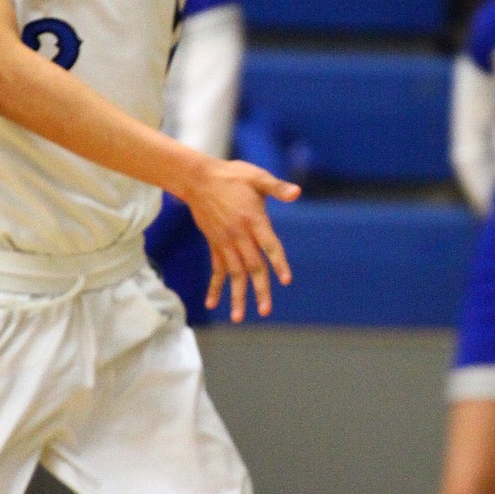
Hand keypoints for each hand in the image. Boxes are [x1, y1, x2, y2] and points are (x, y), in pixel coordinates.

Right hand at [181, 157, 300, 322]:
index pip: (270, 245)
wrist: (198, 178)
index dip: (278, 263)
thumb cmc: (232, 176)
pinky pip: (216, 269)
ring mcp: (225, 241)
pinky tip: (212, 304)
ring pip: (233, 273)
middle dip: (259, 289)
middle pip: (252, 266)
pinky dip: (214, 287)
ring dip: (237, 295)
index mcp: (253, 219)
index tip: (285, 280)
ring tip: (239, 317)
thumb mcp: (257, 177)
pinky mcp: (215, 243)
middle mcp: (239, 235)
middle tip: (266, 310)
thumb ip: (277, 188)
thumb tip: (297, 192)